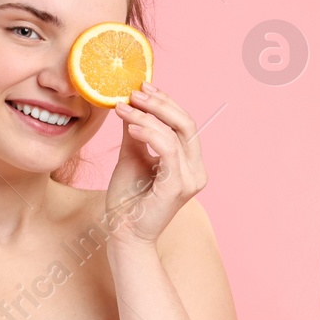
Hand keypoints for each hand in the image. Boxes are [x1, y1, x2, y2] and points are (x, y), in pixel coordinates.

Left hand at [107, 85, 207, 245]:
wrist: (123, 233)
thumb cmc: (128, 200)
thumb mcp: (132, 156)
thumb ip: (137, 132)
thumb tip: (132, 104)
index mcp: (189, 163)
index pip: (184, 124)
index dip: (166, 102)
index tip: (142, 87)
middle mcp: (196, 170)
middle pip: (187, 123)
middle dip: (159, 103)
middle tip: (134, 92)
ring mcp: (190, 179)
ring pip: (175, 133)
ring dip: (148, 115)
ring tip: (124, 106)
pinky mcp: (177, 187)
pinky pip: (168, 150)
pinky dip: (149, 133)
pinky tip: (131, 124)